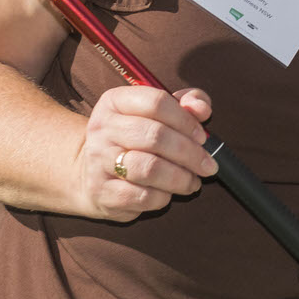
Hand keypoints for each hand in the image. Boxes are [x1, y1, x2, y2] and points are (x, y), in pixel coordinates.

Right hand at [73, 85, 216, 220]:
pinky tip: (169, 193)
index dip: (186, 120)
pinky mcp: (101, 192)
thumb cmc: (135, 139)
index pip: (157, 102)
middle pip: (155, 136)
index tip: (202, 136)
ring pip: (149, 169)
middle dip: (190, 153)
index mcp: (115, 101)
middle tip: (208, 165)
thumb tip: (201, 108)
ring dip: (180, 178)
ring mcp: (98, 161)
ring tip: (192, 181)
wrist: (91, 172)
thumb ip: (186, 103)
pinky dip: (163, 197)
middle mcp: (102, 128)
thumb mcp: (157, 113)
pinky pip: (142, 196)